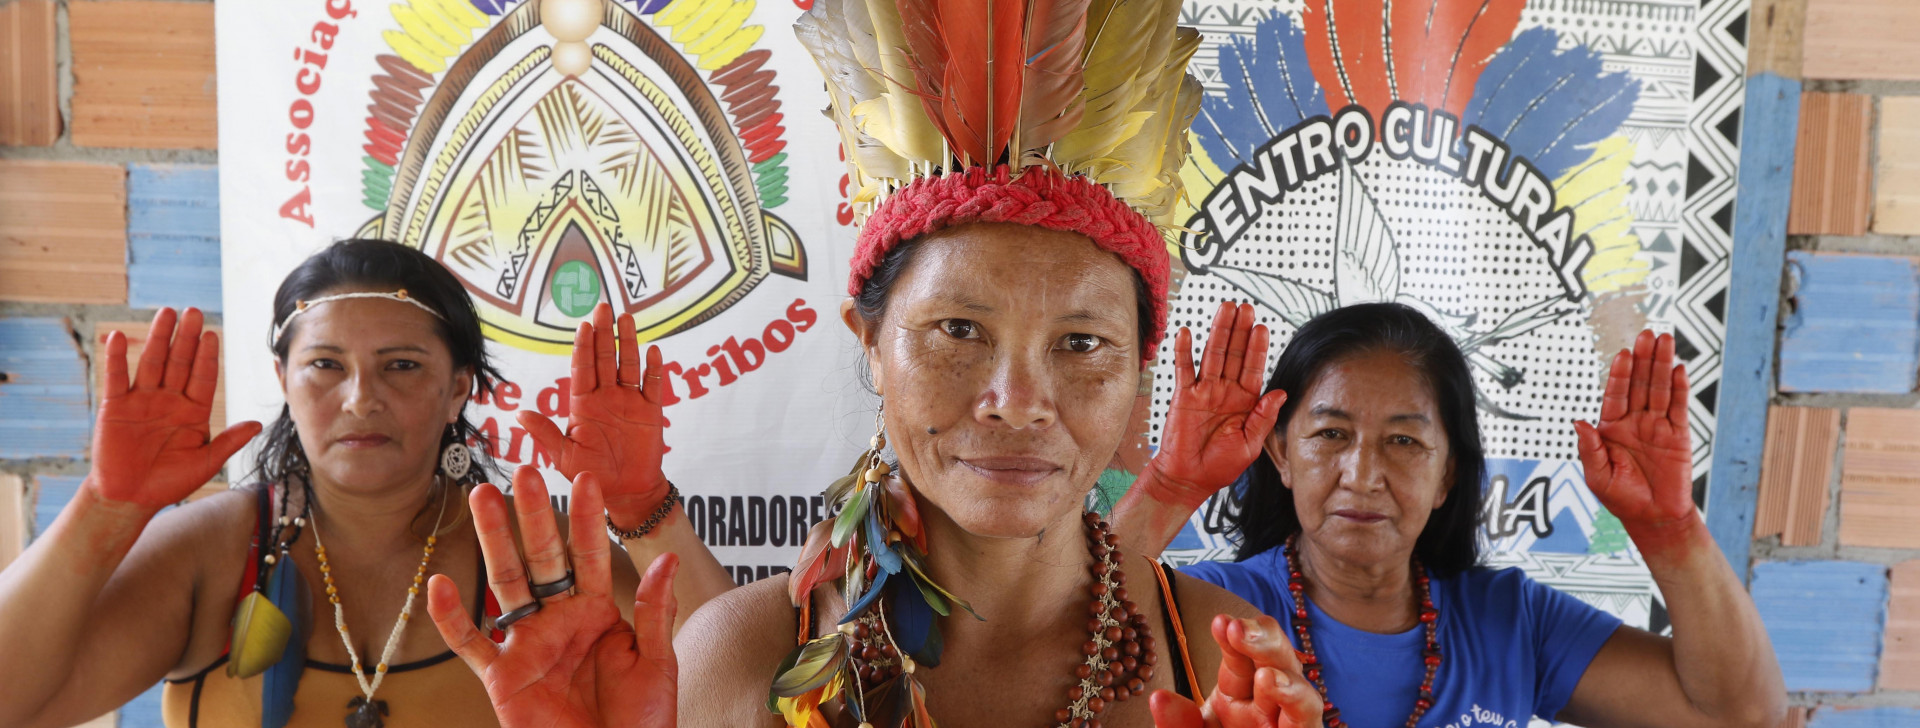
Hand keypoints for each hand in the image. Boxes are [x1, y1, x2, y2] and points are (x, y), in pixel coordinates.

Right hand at [88, 308, 261, 511]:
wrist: (131, 497)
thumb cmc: (170, 481)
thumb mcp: (205, 462)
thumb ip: (228, 442)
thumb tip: (257, 425)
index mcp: (193, 410)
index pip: (203, 377)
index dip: (206, 357)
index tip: (212, 335)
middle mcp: (169, 399)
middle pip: (179, 363)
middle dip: (186, 338)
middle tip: (193, 312)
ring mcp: (142, 400)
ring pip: (152, 363)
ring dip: (158, 338)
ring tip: (166, 313)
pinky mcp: (115, 407)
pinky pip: (116, 378)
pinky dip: (117, 358)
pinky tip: (121, 336)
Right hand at [428, 467, 678, 727]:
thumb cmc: (640, 721)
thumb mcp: (657, 663)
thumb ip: (655, 612)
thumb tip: (665, 561)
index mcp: (598, 613)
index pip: (591, 555)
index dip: (587, 519)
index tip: (586, 478)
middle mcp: (560, 621)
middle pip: (542, 558)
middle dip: (533, 515)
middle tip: (524, 473)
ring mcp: (529, 645)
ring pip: (505, 584)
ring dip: (492, 541)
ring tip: (481, 497)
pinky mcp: (502, 676)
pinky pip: (470, 642)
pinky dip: (451, 617)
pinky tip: (437, 584)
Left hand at [521, 303, 670, 528]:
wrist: (625, 492)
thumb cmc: (591, 475)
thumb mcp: (564, 456)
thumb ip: (546, 433)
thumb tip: (521, 414)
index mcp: (583, 404)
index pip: (582, 369)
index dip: (583, 346)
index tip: (583, 325)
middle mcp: (606, 396)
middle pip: (605, 358)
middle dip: (604, 333)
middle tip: (603, 307)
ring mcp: (629, 401)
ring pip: (628, 365)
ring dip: (628, 342)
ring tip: (627, 319)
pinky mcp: (651, 411)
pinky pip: (653, 385)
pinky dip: (654, 369)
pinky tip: (653, 351)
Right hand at [1147, 302, 1287, 508]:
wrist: (1188, 479)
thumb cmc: (1220, 467)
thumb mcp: (1250, 445)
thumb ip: (1263, 418)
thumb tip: (1280, 393)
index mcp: (1246, 402)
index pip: (1254, 368)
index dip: (1258, 348)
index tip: (1262, 328)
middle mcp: (1226, 391)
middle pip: (1235, 354)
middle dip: (1240, 330)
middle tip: (1246, 308)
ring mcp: (1204, 391)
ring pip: (1213, 354)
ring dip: (1219, 331)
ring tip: (1225, 309)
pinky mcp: (1183, 396)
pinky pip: (1184, 369)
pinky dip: (1184, 350)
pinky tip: (1187, 332)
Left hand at [1150, 615, 1320, 727]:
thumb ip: (1176, 723)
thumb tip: (1159, 698)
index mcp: (1238, 691)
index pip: (1240, 655)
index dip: (1233, 636)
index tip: (1220, 623)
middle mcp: (1267, 703)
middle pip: (1275, 660)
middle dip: (1262, 639)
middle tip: (1237, 629)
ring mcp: (1287, 723)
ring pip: (1299, 688)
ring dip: (1284, 674)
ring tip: (1264, 674)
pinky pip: (1307, 720)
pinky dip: (1295, 699)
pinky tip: (1275, 686)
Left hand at [1575, 330, 1698, 554]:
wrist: (1652, 518)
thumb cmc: (1621, 498)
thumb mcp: (1597, 475)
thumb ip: (1590, 448)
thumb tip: (1579, 421)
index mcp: (1611, 428)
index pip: (1615, 395)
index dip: (1620, 375)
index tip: (1623, 354)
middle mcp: (1634, 422)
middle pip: (1639, 385)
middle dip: (1643, 359)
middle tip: (1647, 333)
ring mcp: (1657, 426)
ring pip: (1659, 390)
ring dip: (1662, 365)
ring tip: (1665, 340)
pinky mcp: (1678, 435)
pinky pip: (1678, 408)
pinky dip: (1679, 389)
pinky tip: (1679, 369)